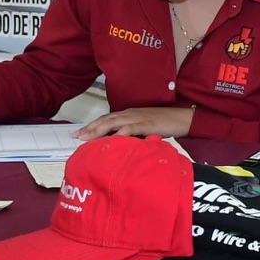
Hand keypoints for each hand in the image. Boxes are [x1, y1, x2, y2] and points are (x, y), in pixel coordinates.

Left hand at [72, 106, 195, 141]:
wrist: (183, 117)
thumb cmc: (166, 124)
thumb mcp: (146, 130)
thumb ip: (134, 135)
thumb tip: (121, 146)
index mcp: (129, 114)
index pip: (107, 119)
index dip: (92, 126)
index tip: (79, 134)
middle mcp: (130, 114)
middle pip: (105, 119)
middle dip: (90, 128)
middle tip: (76, 136)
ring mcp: (137, 117)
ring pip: (113, 122)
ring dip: (98, 130)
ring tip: (86, 138)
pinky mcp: (146, 123)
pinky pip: (129, 128)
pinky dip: (119, 134)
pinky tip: (111, 140)